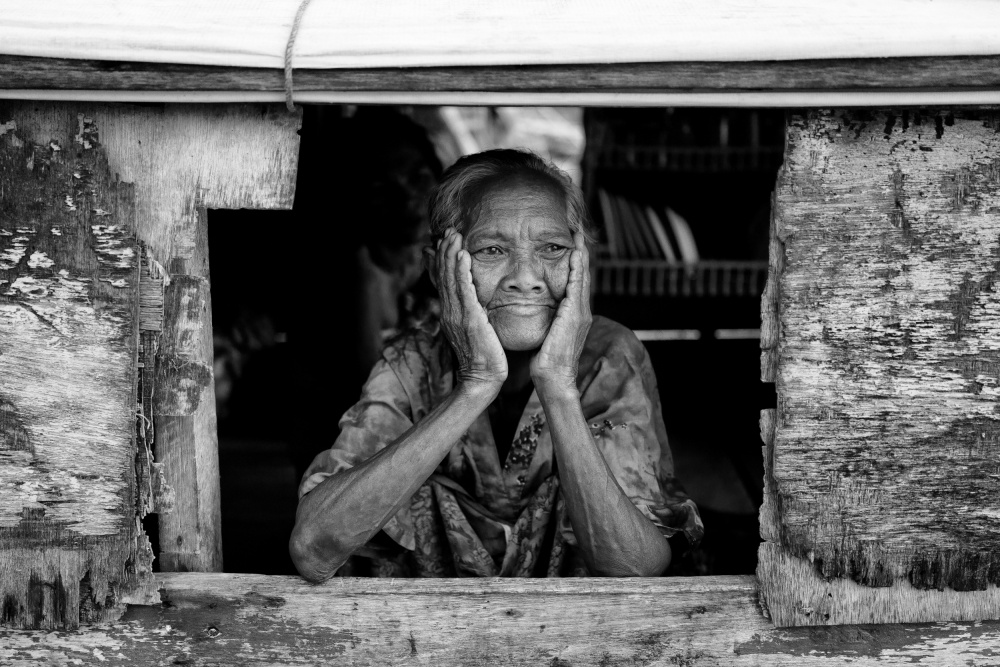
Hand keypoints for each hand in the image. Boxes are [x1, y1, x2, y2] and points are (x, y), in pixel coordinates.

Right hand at [434, 228, 507, 391]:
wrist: (483, 378)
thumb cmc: (485, 356)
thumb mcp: (476, 329)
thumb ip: (473, 311)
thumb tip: (476, 300)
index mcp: (451, 313)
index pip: (445, 280)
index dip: (444, 259)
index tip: (448, 240)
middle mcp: (450, 312)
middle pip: (444, 275)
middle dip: (445, 251)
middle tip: (449, 230)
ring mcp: (457, 315)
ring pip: (450, 279)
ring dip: (451, 255)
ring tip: (454, 236)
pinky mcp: (469, 319)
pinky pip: (463, 290)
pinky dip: (461, 271)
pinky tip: (463, 256)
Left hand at [531, 232, 591, 393]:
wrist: (553, 379)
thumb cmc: (546, 360)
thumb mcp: (547, 334)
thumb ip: (547, 320)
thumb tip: (536, 311)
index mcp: (574, 314)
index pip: (575, 282)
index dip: (574, 262)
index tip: (570, 244)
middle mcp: (581, 311)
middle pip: (583, 275)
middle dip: (581, 253)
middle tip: (578, 231)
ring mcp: (580, 313)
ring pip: (583, 277)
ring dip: (581, 255)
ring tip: (579, 236)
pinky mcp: (575, 316)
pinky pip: (577, 286)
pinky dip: (578, 268)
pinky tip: (575, 254)